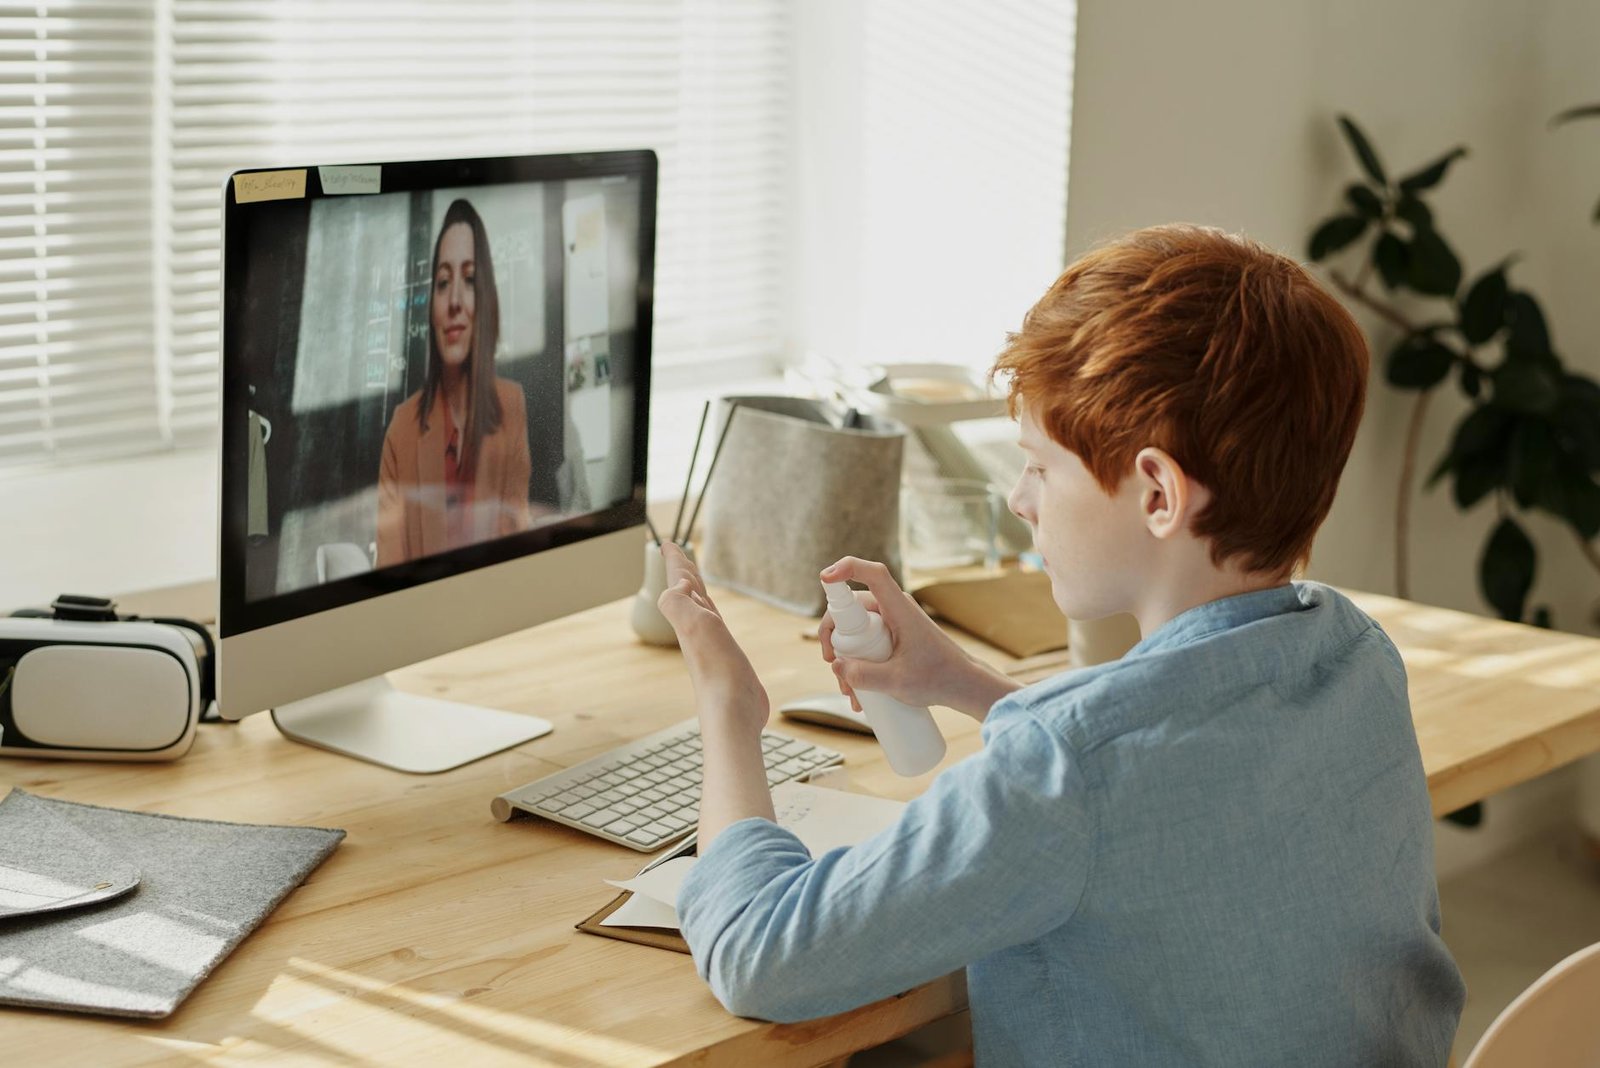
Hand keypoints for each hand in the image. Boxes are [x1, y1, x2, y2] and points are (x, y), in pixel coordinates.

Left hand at [657, 542, 769, 743]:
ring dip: (695, 589)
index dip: (675, 563)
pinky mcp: (727, 656)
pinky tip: (713, 617)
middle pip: (688, 593)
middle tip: (677, 554)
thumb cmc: (717, 672)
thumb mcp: (693, 628)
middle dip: (682, 572)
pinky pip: (715, 624)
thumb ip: (678, 604)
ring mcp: (712, 642)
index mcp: (689, 619)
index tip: (667, 544)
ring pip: (700, 607)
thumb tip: (678, 586)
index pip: (680, 585)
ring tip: (691, 578)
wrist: (732, 711)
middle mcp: (697, 629)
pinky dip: (711, 612)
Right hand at [818, 557, 1020, 720]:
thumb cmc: (939, 678)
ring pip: (856, 630)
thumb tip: (837, 666)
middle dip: (835, 636)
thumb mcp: (896, 681)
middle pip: (852, 607)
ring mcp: (893, 623)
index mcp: (899, 608)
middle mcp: (894, 609)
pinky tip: (856, 692)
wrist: (964, 686)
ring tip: (848, 691)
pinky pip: (866, 642)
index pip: (873, 574)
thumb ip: (863, 675)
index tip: (825, 578)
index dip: (847, 568)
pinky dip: (857, 663)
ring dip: (845, 657)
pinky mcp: (893, 638)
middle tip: (831, 663)